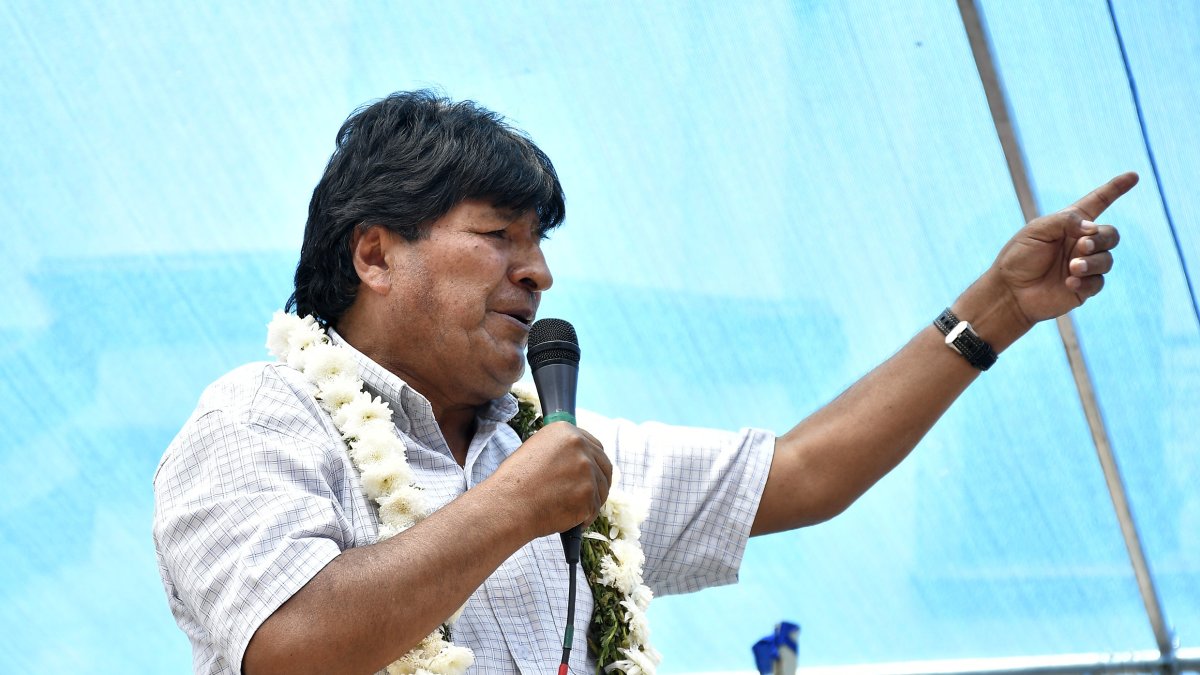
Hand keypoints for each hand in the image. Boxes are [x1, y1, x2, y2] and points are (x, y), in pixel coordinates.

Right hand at [492, 422, 610, 537]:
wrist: (507, 504)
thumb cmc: (515, 482)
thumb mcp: (536, 450)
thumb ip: (561, 451)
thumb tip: (580, 460)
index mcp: (566, 431)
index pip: (595, 446)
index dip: (594, 462)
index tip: (592, 473)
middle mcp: (580, 446)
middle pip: (605, 466)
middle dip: (599, 482)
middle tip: (588, 496)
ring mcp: (586, 470)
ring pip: (601, 489)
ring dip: (591, 502)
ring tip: (570, 511)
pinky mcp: (588, 494)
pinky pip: (593, 509)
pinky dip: (584, 518)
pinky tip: (567, 520)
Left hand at [990, 172, 1136, 325]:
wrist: (1010, 291)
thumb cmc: (1018, 257)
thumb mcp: (1037, 230)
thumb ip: (1065, 221)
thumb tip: (1093, 228)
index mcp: (1070, 224)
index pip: (1098, 202)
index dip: (1115, 189)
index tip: (1133, 176)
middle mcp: (1081, 243)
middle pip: (1111, 235)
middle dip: (1100, 239)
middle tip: (1082, 246)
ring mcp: (1085, 265)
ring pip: (1107, 259)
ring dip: (1092, 262)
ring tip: (1072, 267)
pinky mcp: (1084, 287)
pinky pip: (1098, 282)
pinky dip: (1086, 281)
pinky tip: (1069, 283)